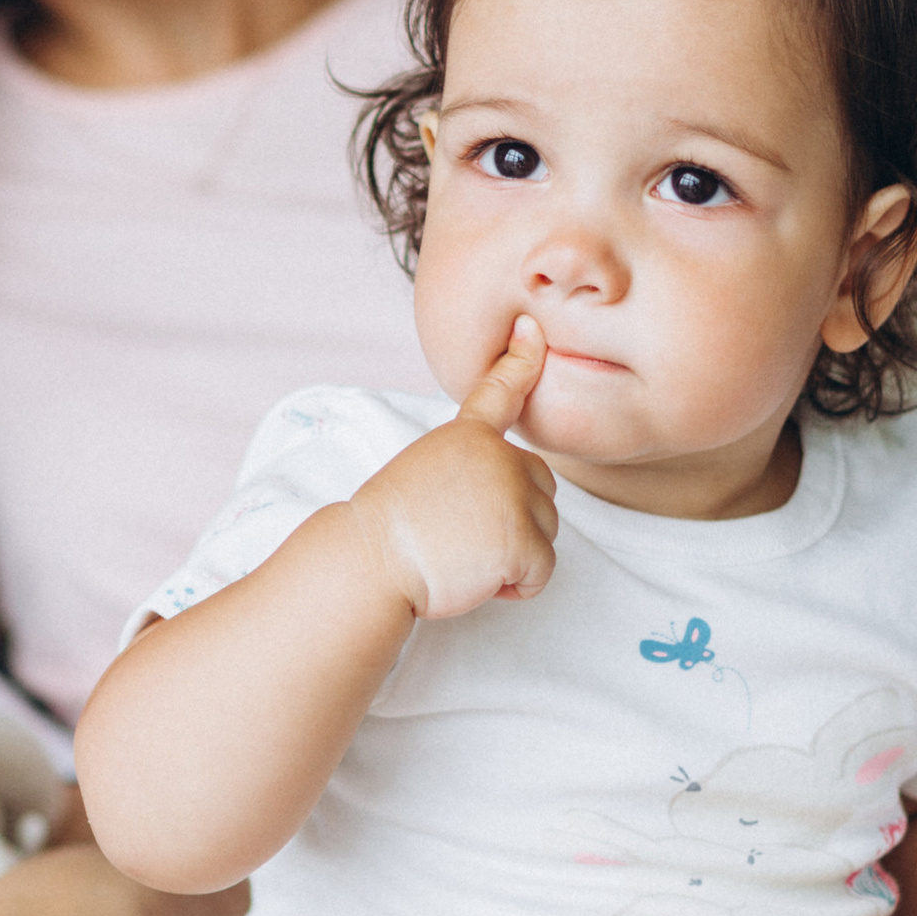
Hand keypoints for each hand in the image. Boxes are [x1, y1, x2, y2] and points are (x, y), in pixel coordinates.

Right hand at [354, 318, 558, 620]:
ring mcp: (512, 495)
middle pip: (541, 488)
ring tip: (463, 555)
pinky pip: (542, 572)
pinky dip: (517, 586)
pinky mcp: (522, 538)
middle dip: (517, 520)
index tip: (531, 329)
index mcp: (467, 436)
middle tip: (463, 537)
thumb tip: (505, 488)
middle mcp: (497, 456)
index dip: (521, 359)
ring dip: (514, 556)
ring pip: (546, 533)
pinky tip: (475, 577)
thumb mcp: (427, 474)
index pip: (499, 391)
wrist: (370, 562)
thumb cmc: (391, 531)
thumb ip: (471, 467)